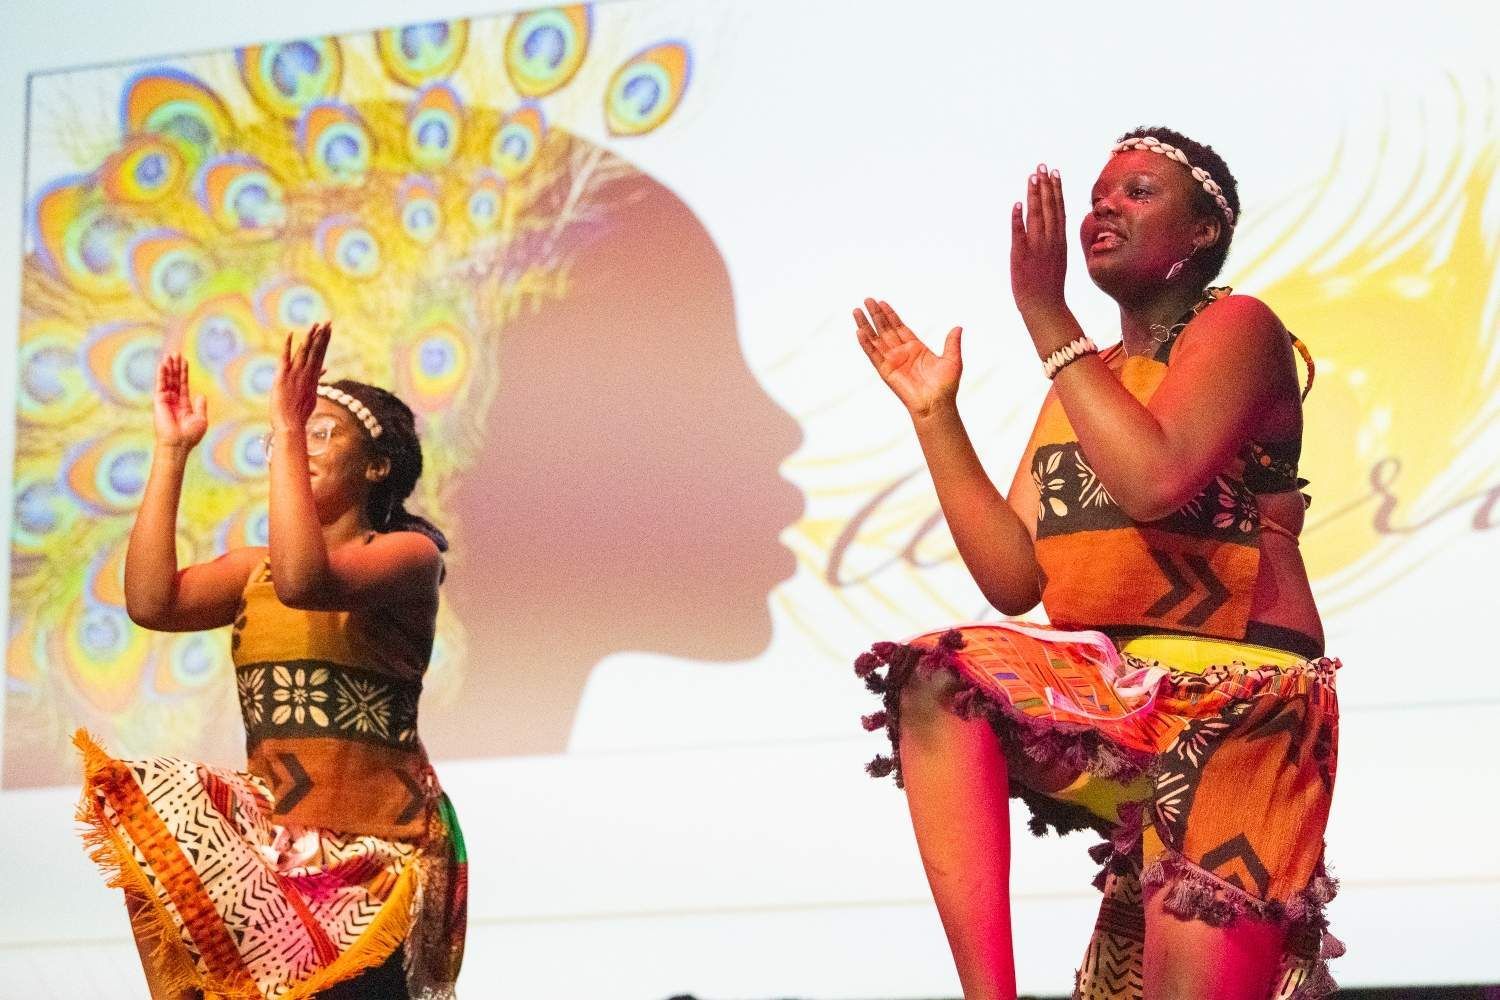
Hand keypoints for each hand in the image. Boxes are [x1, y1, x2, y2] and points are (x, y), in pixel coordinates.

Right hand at [152, 354, 207, 451]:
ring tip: (170, 355)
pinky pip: (160, 385)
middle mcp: (173, 401)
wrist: (178, 443)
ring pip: (167, 380)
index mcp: (183, 405)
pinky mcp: (159, 401)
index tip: (184, 360)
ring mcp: (166, 400)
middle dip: (175, 367)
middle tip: (176, 353)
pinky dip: (162, 375)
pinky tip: (163, 365)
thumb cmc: (190, 435)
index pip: (183, 385)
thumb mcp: (201, 420)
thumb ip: (201, 406)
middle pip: (175, 380)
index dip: (184, 373)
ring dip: (168, 368)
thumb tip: (201, 395)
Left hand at [271, 323, 330, 433]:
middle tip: (328, 322)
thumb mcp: (311, 397)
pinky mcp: (283, 377)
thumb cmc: (299, 414)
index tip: (328, 330)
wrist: (290, 424)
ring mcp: (296, 375)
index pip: (320, 355)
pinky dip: (288, 346)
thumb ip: (316, 382)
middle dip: (323, 335)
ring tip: (317, 324)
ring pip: (305, 352)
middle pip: (317, 351)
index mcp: (313, 378)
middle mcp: (307, 374)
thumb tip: (324, 370)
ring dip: (311, 337)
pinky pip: (286, 357)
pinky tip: (291, 334)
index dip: (324, 342)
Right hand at [854, 298, 962, 419]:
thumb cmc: (946, 387)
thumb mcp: (953, 360)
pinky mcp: (886, 371)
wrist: (937, 405)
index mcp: (916, 348)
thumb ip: (952, 343)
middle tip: (867, 300)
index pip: (900, 327)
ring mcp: (893, 361)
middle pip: (885, 329)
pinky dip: (866, 343)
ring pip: (876, 339)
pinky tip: (859, 331)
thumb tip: (958, 328)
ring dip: (866, 325)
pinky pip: (874, 354)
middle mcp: (902, 353)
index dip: (891, 315)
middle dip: (876, 315)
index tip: (882, 302)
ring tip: (857, 311)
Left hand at [1011, 164, 1069, 329]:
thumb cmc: (1049, 285)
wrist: (1044, 306)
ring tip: (1032, 176)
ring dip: (1033, 195)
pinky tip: (1017, 203)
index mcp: (1060, 240)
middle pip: (1048, 207)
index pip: (1059, 209)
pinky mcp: (1021, 255)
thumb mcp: (1057, 258)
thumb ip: (1054, 240)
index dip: (1056, 190)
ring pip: (1036, 216)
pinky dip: (1017, 218)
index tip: (1054, 173)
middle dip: (1045, 185)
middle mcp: (1050, 240)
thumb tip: (1052, 224)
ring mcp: (1036, 247)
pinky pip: (1019, 233)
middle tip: (1041, 166)